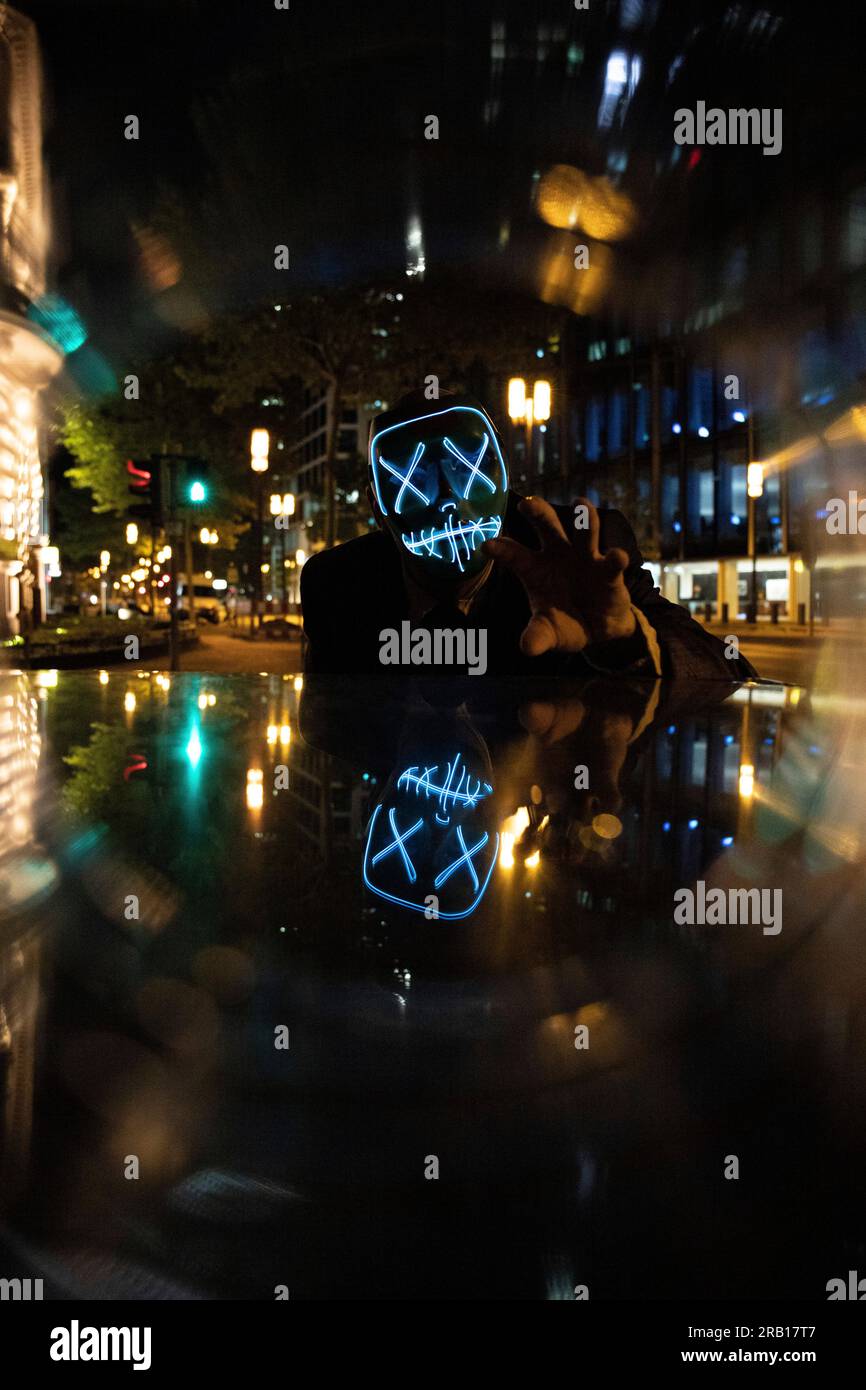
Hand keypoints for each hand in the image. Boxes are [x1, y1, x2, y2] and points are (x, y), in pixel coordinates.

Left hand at [482, 496, 634, 656]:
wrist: (599, 629)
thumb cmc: (565, 623)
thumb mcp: (548, 633)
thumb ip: (537, 636)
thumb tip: (527, 648)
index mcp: (534, 568)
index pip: (514, 554)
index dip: (501, 548)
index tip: (487, 545)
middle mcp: (558, 555)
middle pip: (547, 527)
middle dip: (538, 512)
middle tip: (527, 504)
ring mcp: (585, 559)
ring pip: (584, 533)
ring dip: (584, 520)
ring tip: (581, 505)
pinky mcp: (608, 571)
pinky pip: (612, 562)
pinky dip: (615, 559)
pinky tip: (617, 556)